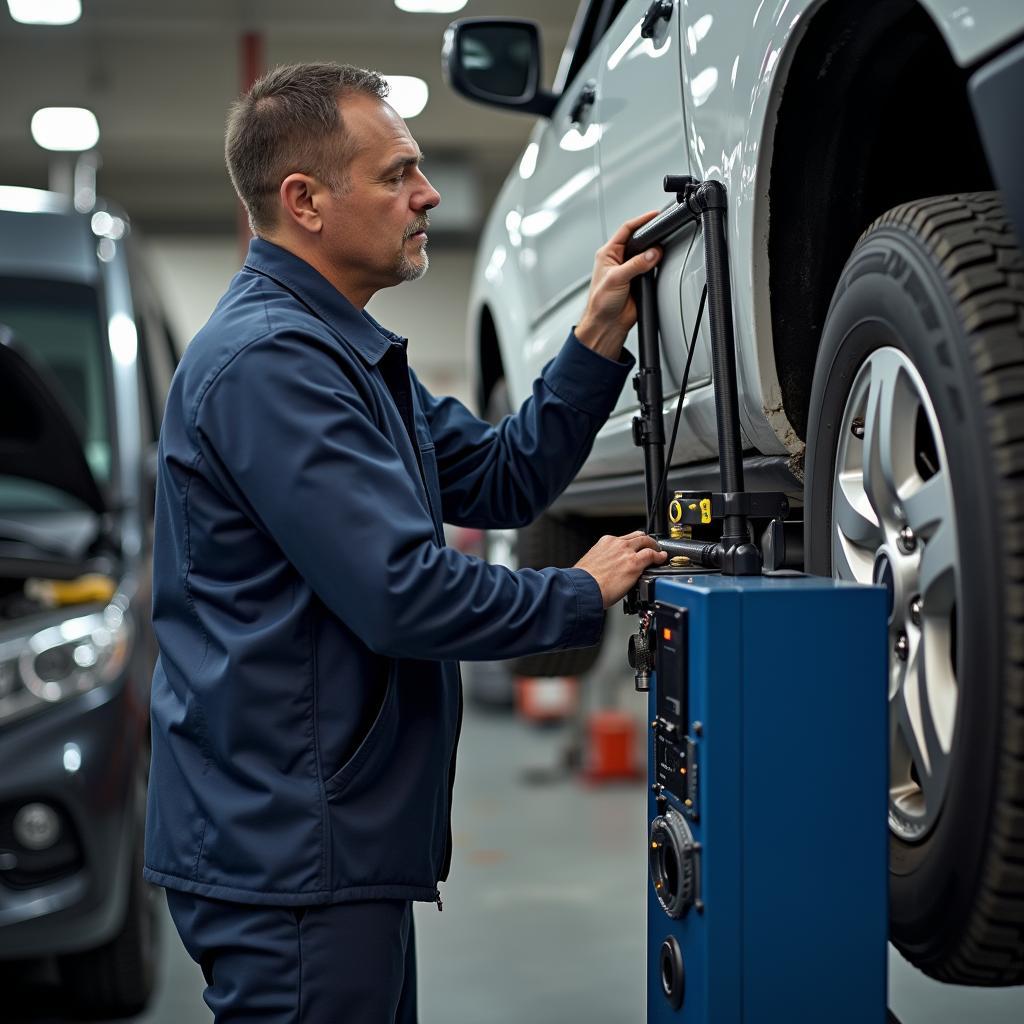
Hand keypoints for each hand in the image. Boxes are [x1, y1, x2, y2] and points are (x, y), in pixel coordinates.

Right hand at [574, 530, 667, 608]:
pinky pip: (652, 555)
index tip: (636, 547)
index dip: (633, 543)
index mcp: (605, 542)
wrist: (583, 588)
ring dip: (653, 546)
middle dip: (646, 541)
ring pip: (646, 542)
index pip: (624, 538)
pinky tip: (661, 559)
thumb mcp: (591, 563)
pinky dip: (659, 556)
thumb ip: (603, 561)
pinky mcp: (634, 563)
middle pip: (638, 536)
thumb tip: (608, 568)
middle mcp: (617, 544)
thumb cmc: (584, 581)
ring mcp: (626, 552)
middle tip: (651, 547)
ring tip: (658, 552)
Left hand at [575, 211, 662, 358]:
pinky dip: (658, 266)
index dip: (641, 220)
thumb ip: (635, 264)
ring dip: (655, 253)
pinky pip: (652, 268)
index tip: (654, 215)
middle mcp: (619, 260)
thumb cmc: (600, 303)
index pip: (626, 230)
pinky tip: (661, 265)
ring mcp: (630, 270)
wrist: (607, 325)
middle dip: (651, 236)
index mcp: (608, 254)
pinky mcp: (639, 281)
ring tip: (663, 250)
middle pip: (639, 240)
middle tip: (663, 233)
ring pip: (647, 254)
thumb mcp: (616, 279)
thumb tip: (652, 253)